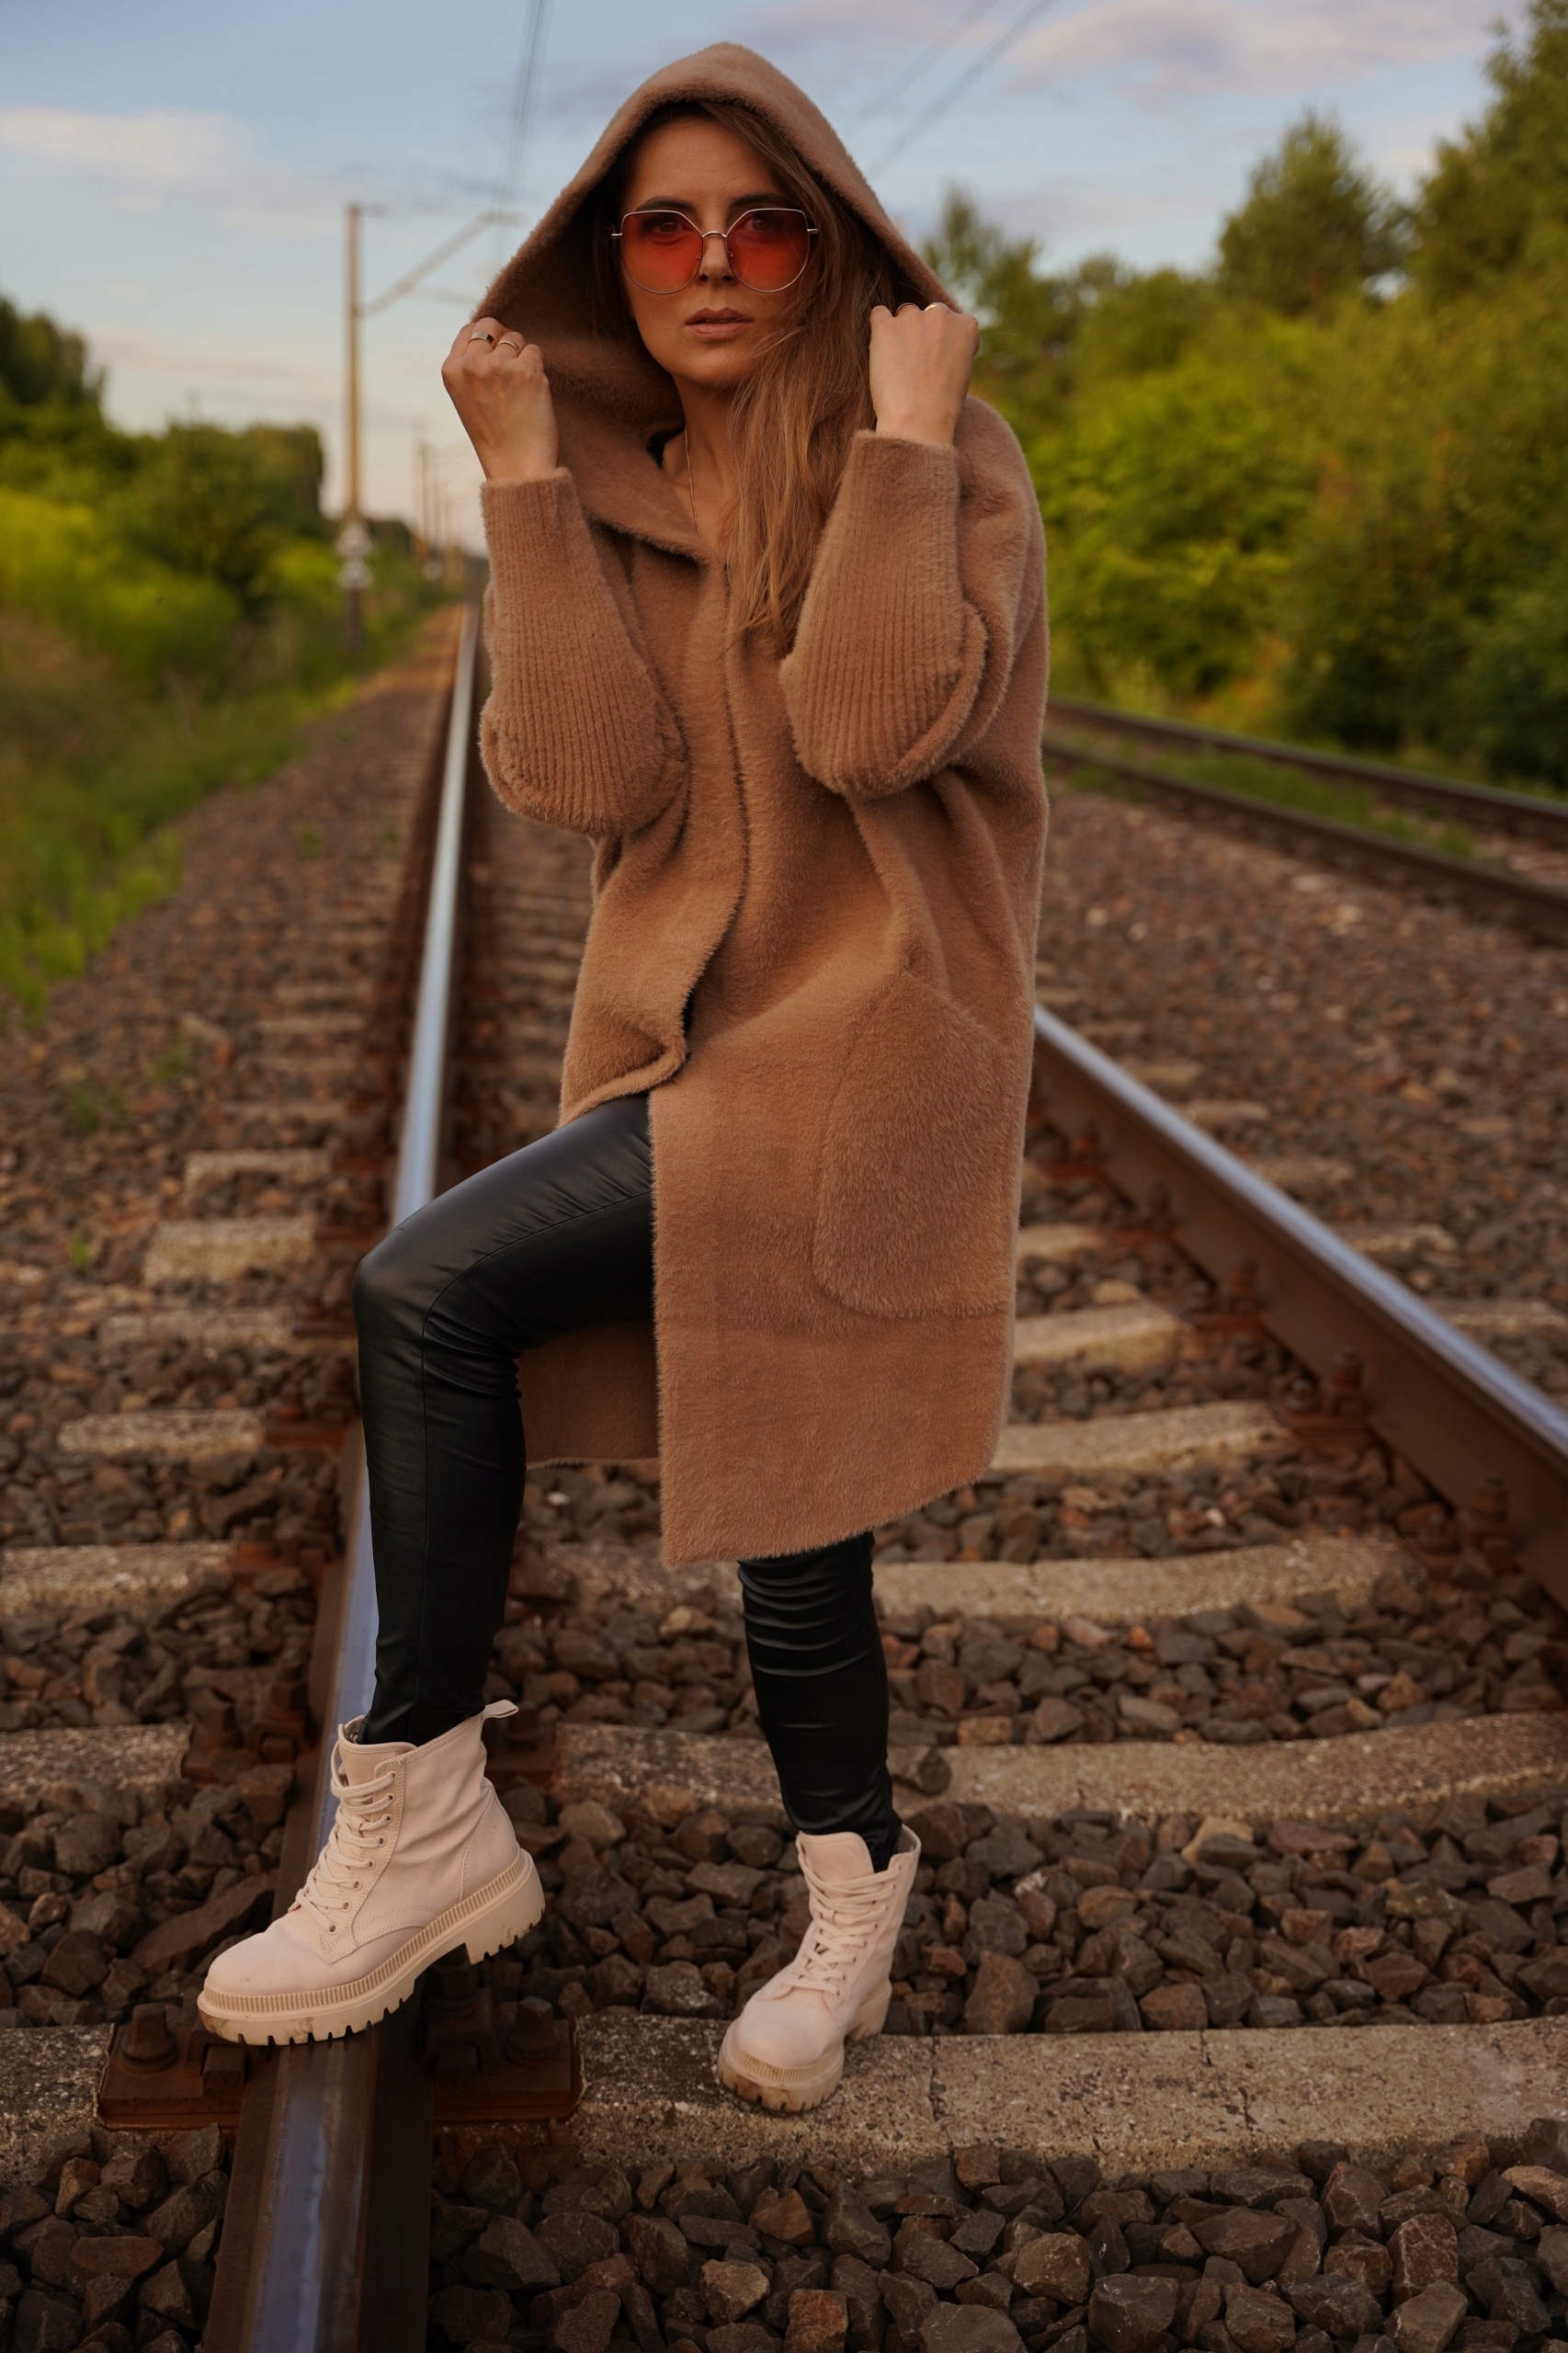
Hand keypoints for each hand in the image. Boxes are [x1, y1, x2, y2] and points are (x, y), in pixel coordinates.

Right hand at [442, 317, 558, 483]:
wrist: (516, 468)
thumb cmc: (494, 437)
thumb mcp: (466, 398)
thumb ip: (470, 366)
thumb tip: (488, 334)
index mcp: (451, 370)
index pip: (469, 329)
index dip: (485, 338)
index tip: (494, 357)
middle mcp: (472, 364)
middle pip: (492, 325)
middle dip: (503, 340)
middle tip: (511, 369)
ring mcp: (500, 366)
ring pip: (516, 338)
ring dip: (522, 357)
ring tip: (520, 388)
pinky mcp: (527, 371)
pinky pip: (535, 351)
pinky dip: (538, 368)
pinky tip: (532, 393)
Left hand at [868, 302, 979, 446]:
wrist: (918, 421)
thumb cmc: (942, 407)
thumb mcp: (963, 375)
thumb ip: (954, 350)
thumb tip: (937, 347)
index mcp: (966, 326)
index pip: (956, 323)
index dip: (946, 344)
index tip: (940, 363)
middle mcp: (941, 315)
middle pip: (930, 315)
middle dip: (925, 334)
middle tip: (917, 365)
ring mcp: (912, 318)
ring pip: (905, 314)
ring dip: (902, 331)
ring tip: (898, 363)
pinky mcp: (885, 327)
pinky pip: (878, 314)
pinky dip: (879, 327)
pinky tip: (881, 348)